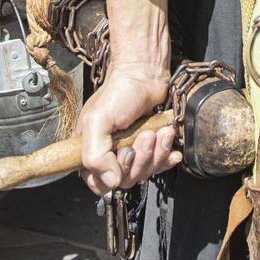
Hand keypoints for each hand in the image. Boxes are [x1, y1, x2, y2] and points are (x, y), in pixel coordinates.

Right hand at [76, 68, 175, 195]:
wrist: (145, 75)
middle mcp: (108, 155)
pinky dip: (166, 157)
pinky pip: (157, 166)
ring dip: (155, 154)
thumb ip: (95, 154)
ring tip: (159, 132)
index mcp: (89, 151)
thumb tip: (111, 182)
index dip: (114, 174)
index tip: (125, 151)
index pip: (97, 183)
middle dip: (140, 159)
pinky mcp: (149, 150)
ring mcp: (130, 153)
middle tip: (146, 136)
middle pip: (124, 180)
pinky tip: (171, 147)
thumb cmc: (119, 93)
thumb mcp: (98, 120)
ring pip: (143, 174)